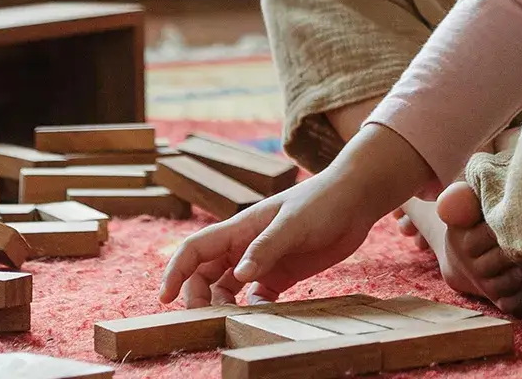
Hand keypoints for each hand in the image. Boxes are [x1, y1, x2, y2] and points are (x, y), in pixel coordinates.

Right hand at [158, 124, 431, 305]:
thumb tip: (238, 275)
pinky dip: (253, 308)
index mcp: (240, 228)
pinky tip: (264, 315)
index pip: (195, 249)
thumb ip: (266, 247)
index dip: (175, 271)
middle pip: (205, 274)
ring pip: (227, 288)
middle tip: (207, 320)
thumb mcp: (294, 223)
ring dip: (224, 306)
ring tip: (233, 322)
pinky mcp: (281, 274)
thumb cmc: (323, 202)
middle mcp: (245, 245)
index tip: (165, 298)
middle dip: (198, 297)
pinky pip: (256, 296)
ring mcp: (262, 260)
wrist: (356, 200)